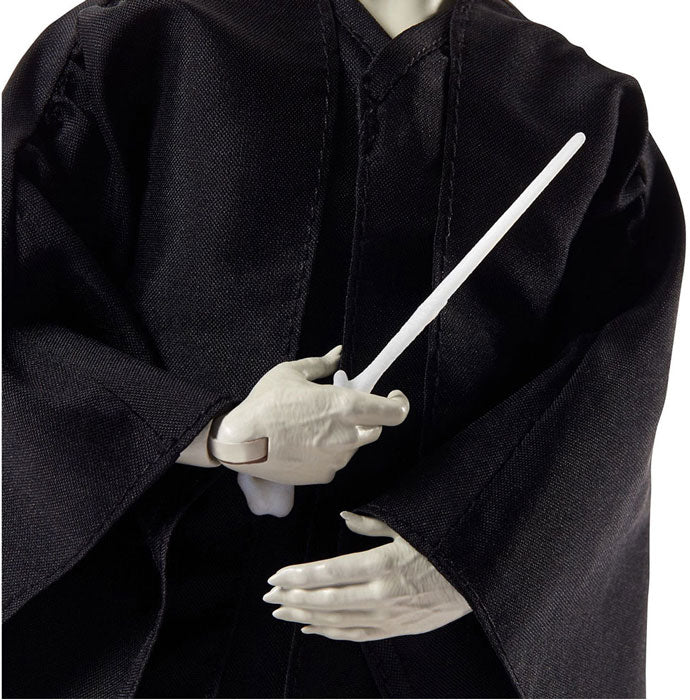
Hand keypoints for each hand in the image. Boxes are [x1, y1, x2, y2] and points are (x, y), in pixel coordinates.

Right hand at [210, 346, 409, 485]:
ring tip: (314, 424)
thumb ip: (321, 364)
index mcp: (344, 406)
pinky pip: (336, 461)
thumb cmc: (265, 403)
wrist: (240, 443)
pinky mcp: (323, 475)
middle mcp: (346, 435)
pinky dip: (329, 451)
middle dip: (367, 418)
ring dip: (345, 434)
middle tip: (343, 408)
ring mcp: (336, 458)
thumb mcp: (291, 372)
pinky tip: (304, 442)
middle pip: (377, 429)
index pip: (393, 412)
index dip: (399, 404)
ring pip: (354, 445)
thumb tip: (337, 353)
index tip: (394, 397)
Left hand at [263, 512, 471, 640]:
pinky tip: (313, 629)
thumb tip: (344, 518)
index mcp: (381, 565)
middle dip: (293, 598)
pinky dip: (332, 634)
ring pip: (337, 621)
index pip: (328, 572)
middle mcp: (380, 594)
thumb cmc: (442, 547)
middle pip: (326, 600)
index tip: (275, 577)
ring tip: (282, 613)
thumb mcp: (409, 528)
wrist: (477, 579)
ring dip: (306, 617)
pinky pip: (357, 635)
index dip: (298, 576)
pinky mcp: (396, 628)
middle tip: (268, 597)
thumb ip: (372, 524)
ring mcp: (388, 616)